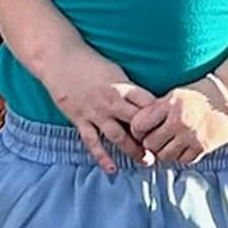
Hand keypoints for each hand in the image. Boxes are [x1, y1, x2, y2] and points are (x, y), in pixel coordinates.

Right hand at [43, 44, 156, 173]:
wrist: (58, 58)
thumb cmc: (88, 61)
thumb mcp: (114, 70)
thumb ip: (128, 88)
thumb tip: (146, 102)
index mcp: (122, 86)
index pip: (148, 105)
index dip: (161, 117)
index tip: (169, 127)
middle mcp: (111, 101)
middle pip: (137, 124)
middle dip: (151, 138)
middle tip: (163, 150)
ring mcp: (95, 112)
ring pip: (118, 137)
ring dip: (133, 150)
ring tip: (145, 161)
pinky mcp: (80, 119)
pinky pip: (93, 142)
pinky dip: (102, 157)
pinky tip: (112, 169)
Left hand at [131, 83, 227, 166]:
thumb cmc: (197, 96)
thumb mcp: (174, 95)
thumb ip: (156, 110)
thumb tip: (137, 128)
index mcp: (169, 105)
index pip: (139, 124)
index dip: (136, 130)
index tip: (140, 130)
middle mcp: (179, 121)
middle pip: (150, 143)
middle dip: (149, 143)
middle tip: (153, 139)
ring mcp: (191, 136)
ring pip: (164, 156)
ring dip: (163, 152)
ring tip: (167, 144)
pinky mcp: (202, 148)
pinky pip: (181, 160)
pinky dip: (179, 156)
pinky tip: (181, 147)